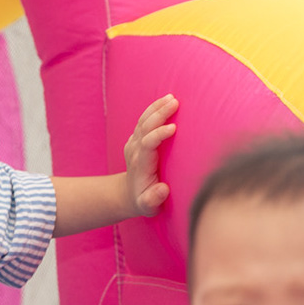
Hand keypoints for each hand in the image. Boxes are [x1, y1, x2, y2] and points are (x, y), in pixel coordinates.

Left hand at [123, 95, 177, 216]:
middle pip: (145, 127)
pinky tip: (165, 101)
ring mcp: (134, 143)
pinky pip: (144, 120)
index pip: (147, 144)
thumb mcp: (148, 206)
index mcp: (140, 164)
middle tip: (175, 103)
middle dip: (159, 114)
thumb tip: (162, 190)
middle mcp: (135, 150)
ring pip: (143, 121)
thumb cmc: (144, 201)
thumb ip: (153, 199)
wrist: (128, 195)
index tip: (173, 128)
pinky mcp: (136, 139)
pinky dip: (154, 109)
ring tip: (172, 98)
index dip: (158, 135)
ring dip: (156, 108)